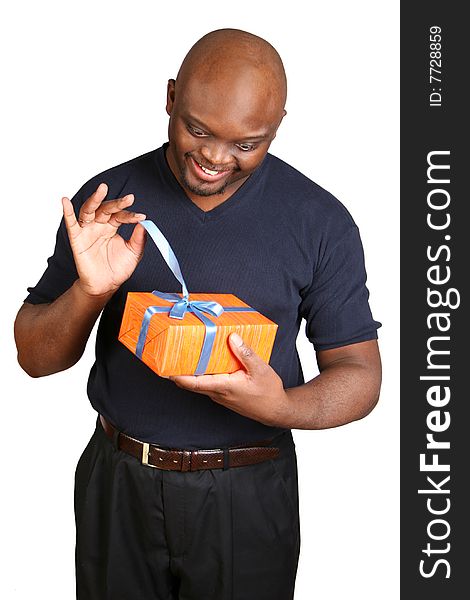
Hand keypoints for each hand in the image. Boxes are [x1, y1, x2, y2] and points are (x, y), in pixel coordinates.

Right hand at [62, 183, 146, 296]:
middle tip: (129, 198)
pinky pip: (71, 224)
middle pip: (106, 209)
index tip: (141, 217)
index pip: (121, 216)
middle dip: (117, 203)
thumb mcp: (134, 253)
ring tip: (102, 189)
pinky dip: (67, 212)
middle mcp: (99, 225)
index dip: (131, 215)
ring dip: (95, 199)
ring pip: (89, 210)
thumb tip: (145, 223)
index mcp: (112, 226)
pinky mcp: (77, 239)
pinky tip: (65, 201)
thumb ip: (139, 239)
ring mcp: (88, 230)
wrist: (105, 285)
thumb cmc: (118, 268)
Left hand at [170, 333, 290, 426]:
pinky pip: (207, 384)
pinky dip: (202, 374)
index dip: (175, 375)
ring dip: (190, 372)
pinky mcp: (224, 395)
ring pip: (199, 384)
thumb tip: (232, 337)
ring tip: (186, 354)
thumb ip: (245, 353)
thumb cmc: (268, 392)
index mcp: (223, 386)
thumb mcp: (260, 369)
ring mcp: (219, 396)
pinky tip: (207, 362)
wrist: (275, 411)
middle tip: (170, 353)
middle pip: (190, 383)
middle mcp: (217, 393)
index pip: (192, 382)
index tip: (163, 367)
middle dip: (178, 371)